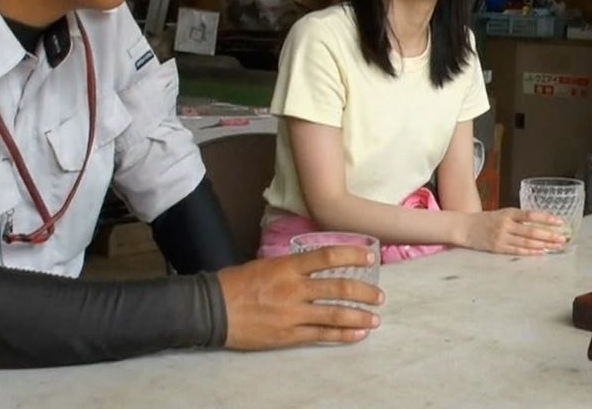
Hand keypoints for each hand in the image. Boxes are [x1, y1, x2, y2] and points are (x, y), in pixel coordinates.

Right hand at [217, 246, 382, 349]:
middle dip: (364, 292)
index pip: (328, 257)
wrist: (211, 310)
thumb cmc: (236, 283)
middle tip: (379, 296)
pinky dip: (342, 335)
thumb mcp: (266, 264)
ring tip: (375, 318)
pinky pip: (321, 335)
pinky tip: (357, 334)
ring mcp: (292, 314)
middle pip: (338, 288)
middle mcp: (294, 289)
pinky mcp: (288, 335)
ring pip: (334, 314)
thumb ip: (292, 266)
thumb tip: (315, 265)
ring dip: (359, 316)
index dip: (352, 255)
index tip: (370, 256)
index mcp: (288, 267)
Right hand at [459, 208, 567, 254]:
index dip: (546, 219)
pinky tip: (541, 252)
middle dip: (549, 235)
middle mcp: (506, 224)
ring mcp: (502, 237)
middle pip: (531, 231)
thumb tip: (541, 223)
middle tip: (563, 239)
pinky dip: (530, 252)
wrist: (465, 227)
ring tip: (556, 247)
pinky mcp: (498, 248)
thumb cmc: (486, 220)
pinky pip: (517, 251)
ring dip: (543, 245)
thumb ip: (519, 218)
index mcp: (509, 213)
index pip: (531, 215)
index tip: (560, 222)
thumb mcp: (503, 214)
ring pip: (526, 242)